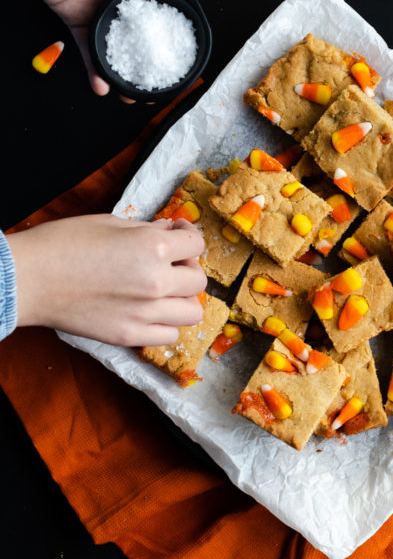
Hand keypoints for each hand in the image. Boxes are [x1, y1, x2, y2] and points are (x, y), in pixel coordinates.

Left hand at [0, 0, 210, 96]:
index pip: (166, 3)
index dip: (175, 29)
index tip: (184, 54)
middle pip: (141, 30)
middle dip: (149, 57)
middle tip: (159, 84)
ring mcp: (97, 4)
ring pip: (115, 43)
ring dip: (122, 68)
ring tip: (130, 94)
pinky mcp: (73, 14)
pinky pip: (87, 46)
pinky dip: (93, 67)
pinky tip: (101, 86)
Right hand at [6, 214, 206, 346]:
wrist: (28, 279)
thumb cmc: (62, 244)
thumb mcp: (110, 223)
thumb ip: (147, 230)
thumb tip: (170, 231)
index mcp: (153, 247)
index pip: (197, 244)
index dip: (188, 236)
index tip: (178, 234)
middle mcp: (156, 282)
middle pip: (199, 281)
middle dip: (188, 268)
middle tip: (171, 263)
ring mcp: (144, 313)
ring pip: (192, 313)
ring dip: (182, 300)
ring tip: (164, 291)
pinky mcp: (129, 336)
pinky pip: (169, 335)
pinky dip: (165, 324)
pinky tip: (149, 311)